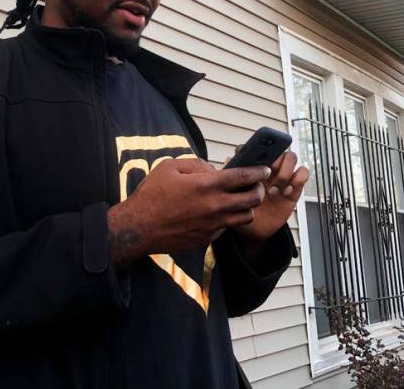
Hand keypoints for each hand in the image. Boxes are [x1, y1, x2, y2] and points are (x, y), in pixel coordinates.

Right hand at [106, 158, 270, 265]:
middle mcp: (214, 206)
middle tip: (256, 185)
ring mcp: (213, 225)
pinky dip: (228, 219)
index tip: (264, 168)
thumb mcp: (170, 168)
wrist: (138, 228)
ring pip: (246, 217)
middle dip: (260, 190)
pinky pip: (227, 228)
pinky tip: (218, 213)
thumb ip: (195, 164)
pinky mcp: (207, 238)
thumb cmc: (151, 195)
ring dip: (248, 207)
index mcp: (206, 185)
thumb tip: (211, 169)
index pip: (243, 176)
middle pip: (252, 199)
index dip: (258, 171)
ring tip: (241, 200)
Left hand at [230, 151, 307, 256]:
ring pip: (291, 157)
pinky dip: (297, 180)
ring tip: (274, 189)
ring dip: (284, 172)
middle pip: (278, 148)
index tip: (253, 163)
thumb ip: (230, 178)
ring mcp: (282, 175)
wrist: (253, 229)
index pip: (257, 146)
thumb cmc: (240, 208)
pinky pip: (303, 173)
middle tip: (266, 176)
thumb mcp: (231, 194)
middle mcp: (268, 166)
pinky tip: (285, 193)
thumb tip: (228, 160)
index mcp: (253, 164)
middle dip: (273, 161)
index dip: (256, 149)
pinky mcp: (295, 187)